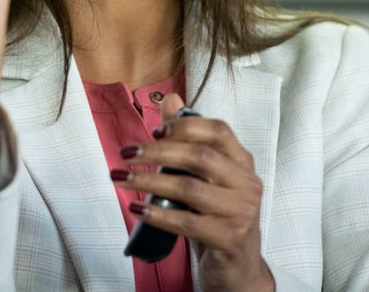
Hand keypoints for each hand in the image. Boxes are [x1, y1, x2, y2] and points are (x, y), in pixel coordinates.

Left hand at [114, 94, 274, 291]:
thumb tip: (170, 100)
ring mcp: (241, 212)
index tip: (154, 131)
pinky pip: (186, 222)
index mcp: (242, 163)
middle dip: (158, 152)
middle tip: (127, 153)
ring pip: (189, 189)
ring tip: (122, 178)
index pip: (218, 131)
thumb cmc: (217, 216)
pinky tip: (137, 208)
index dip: (185, 126)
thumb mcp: (205, 178)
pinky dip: (157, 215)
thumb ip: (188, 140)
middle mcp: (247, 184)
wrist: (237, 268)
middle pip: (200, 157)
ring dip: (149, 182)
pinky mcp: (228, 239)